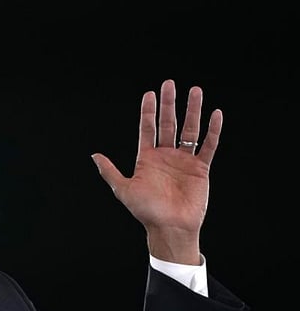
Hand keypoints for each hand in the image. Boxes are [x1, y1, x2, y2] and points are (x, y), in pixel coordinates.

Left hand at [91, 79, 221, 264]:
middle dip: (169, 104)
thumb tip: (94, 155)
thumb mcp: (123, 189)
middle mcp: (165, 156)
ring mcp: (183, 160)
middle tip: (170, 83)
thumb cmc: (146, 211)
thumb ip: (110, 171)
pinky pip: (208, 145)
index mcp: (147, 159)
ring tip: (195, 91)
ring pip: (189, 130)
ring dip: (192, 111)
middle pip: (168, 123)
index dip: (148, 111)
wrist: (169, 227)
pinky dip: (212, 130)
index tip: (150, 93)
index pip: (147, 129)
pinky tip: (215, 114)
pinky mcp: (200, 168)